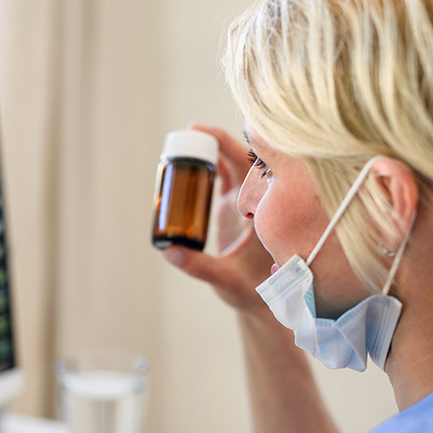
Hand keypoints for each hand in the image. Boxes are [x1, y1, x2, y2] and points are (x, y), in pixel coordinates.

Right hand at [162, 123, 274, 314]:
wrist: (263, 300)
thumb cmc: (252, 291)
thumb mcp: (225, 279)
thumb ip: (198, 266)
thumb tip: (169, 251)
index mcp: (263, 209)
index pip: (252, 165)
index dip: (231, 143)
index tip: (206, 132)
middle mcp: (258, 199)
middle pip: (242, 155)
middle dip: (216, 139)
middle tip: (187, 133)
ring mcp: (247, 199)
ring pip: (233, 161)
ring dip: (211, 148)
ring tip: (182, 144)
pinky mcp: (235, 205)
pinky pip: (225, 173)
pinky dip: (210, 162)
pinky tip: (189, 158)